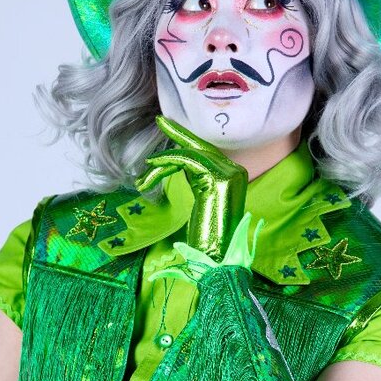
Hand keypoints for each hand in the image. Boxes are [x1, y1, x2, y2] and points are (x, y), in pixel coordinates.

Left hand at [135, 116, 246, 259]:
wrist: (218, 259)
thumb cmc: (207, 235)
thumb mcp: (201, 199)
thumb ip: (197, 179)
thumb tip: (178, 162)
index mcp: (233, 175)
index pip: (206, 152)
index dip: (186, 139)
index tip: (167, 125)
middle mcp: (235, 171)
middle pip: (200, 148)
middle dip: (178, 135)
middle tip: (159, 121)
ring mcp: (230, 174)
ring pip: (192, 154)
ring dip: (164, 163)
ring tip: (145, 177)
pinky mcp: (219, 180)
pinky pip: (189, 161)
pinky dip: (169, 162)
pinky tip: (153, 170)